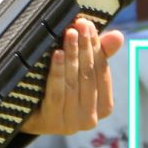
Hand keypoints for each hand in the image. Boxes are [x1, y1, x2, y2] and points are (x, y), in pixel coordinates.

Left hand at [19, 15, 123, 134]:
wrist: (29, 116)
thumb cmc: (60, 89)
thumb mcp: (79, 72)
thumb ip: (99, 55)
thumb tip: (118, 35)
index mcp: (104, 106)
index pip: (102, 71)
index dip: (96, 46)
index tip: (88, 24)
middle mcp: (92, 118)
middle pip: (88, 75)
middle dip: (84, 46)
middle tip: (79, 24)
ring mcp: (72, 123)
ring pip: (73, 81)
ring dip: (72, 55)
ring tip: (69, 33)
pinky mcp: (52, 121)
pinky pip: (57, 92)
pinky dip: (58, 71)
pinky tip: (57, 54)